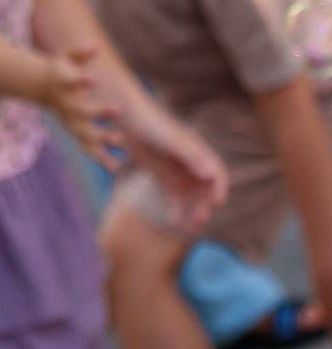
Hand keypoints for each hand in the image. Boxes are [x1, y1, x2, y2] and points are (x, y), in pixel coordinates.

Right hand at [39, 46, 122, 167]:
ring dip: (101, 137)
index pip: (71, 82)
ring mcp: (69, 120)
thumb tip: (94, 46)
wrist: (40, 87)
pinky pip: (86, 147)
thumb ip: (79, 52)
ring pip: (83, 133)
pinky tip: (115, 166)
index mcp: (63, 84)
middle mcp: (65, 105)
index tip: (95, 78)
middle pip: (79, 111)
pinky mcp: (74, 131)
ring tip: (120, 139)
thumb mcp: (66, 57)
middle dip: (98, 112)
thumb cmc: (60, 69)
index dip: (82, 81)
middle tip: (119, 110)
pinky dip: (100, 157)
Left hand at [123, 99, 227, 232]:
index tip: (215, 204)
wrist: (128, 120)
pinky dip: (176, 211)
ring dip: (192, 213)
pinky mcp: (165, 180)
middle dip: (204, 206)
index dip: (219, 190)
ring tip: (188, 228)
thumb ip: (191, 157)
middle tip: (199, 220)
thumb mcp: (172, 140)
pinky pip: (174, 200)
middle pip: (205, 192)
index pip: (218, 176)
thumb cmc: (152, 126)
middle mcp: (193, 167)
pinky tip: (173, 222)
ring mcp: (180, 174)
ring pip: (191, 199)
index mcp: (201, 154)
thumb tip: (210, 176)